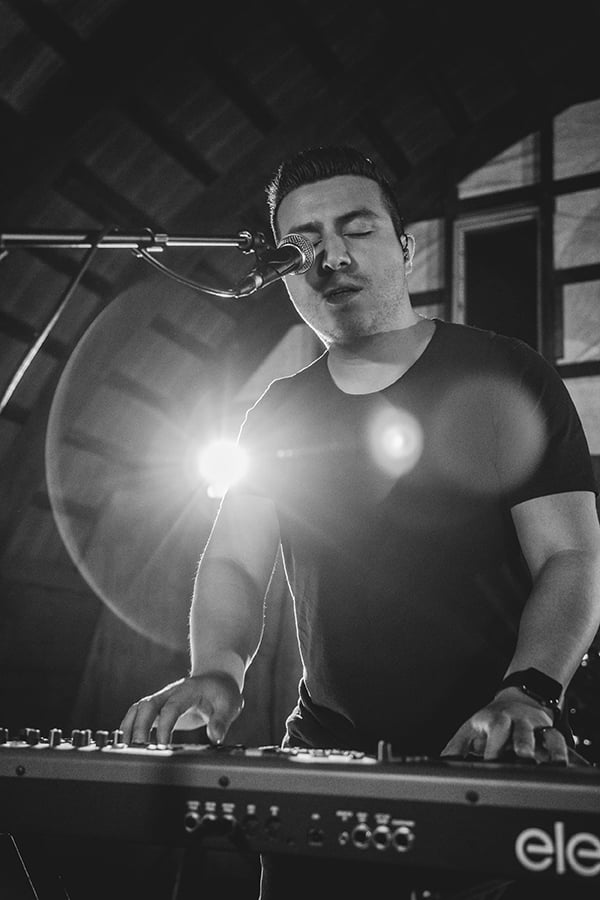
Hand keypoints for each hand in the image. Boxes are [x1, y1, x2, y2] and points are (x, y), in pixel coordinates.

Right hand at [118, 672, 243, 746]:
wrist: (217, 679)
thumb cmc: (222, 693)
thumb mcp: (230, 705)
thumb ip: (221, 721)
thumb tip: (215, 738)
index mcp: (188, 691)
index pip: (171, 708)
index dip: (165, 727)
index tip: (163, 746)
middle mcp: (170, 693)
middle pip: (148, 706)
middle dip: (140, 726)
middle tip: (138, 748)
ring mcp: (162, 699)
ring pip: (139, 708)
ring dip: (130, 726)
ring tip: (125, 748)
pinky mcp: (159, 708)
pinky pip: (139, 714)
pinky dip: (130, 726)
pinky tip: (126, 742)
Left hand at [440, 687, 568, 764]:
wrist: (518, 698)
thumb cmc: (490, 720)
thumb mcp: (470, 728)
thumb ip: (457, 747)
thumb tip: (441, 762)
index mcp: (495, 720)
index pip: (495, 730)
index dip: (494, 746)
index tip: (491, 763)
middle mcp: (517, 721)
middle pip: (522, 731)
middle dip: (523, 743)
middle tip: (523, 757)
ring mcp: (536, 727)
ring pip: (546, 735)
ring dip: (550, 749)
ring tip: (555, 765)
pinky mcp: (551, 733)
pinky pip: (562, 743)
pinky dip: (569, 755)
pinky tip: (572, 767)